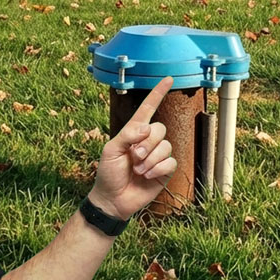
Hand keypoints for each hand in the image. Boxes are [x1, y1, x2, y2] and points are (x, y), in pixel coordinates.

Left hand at [88, 77, 174, 220]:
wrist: (113, 200)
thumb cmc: (108, 173)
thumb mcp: (110, 150)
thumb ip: (127, 135)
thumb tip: (147, 127)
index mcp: (134, 132)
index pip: (148, 108)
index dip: (157, 94)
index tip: (168, 79)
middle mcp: (148, 141)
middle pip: (160, 129)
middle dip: (147, 144)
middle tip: (134, 157)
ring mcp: (157, 156)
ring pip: (166, 146)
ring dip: (150, 159)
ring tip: (138, 170)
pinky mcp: (164, 171)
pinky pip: (171, 162)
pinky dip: (158, 168)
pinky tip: (147, 176)